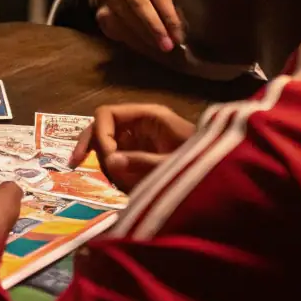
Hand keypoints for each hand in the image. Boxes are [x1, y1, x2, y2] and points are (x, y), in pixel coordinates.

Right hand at [70, 103, 194, 191]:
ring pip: (107, 145)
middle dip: (89, 144)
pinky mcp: (141, 156)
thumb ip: (142, 162)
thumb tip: (109, 161)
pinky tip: (123, 187)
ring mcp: (140, 140)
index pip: (107, 113)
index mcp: (149, 116)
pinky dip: (114, 173)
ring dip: (105, 163)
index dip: (99, 133)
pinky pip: (118, 160)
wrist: (226, 179)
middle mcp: (140, 124)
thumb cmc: (205, 164)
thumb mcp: (174, 164)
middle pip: (101, 126)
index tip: (106, 158)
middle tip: (74, 164)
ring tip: (119, 185)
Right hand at [88, 0, 183, 55]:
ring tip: (163, 48)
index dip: (171, 13)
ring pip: (128, 18)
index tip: (182, 32)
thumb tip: (190, 22)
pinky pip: (117, 29)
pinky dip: (134, 41)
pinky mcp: (100, 12)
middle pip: (140, 4)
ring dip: (147, 36)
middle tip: (171, 44)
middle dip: (157, 26)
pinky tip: (148, 48)